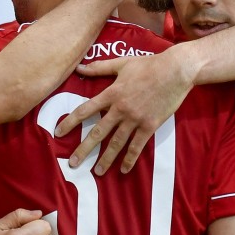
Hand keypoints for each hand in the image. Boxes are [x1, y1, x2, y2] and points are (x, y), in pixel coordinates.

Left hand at [54, 48, 196, 174]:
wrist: (176, 70)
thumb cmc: (149, 65)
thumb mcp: (122, 63)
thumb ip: (99, 67)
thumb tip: (78, 67)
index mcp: (111, 93)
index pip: (85, 110)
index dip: (70, 122)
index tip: (58, 134)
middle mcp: (120, 109)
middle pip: (98, 132)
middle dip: (84, 149)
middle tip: (73, 163)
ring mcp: (135, 118)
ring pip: (117, 142)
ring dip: (106, 158)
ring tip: (97, 171)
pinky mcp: (150, 125)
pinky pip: (138, 145)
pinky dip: (130, 158)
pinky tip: (123, 169)